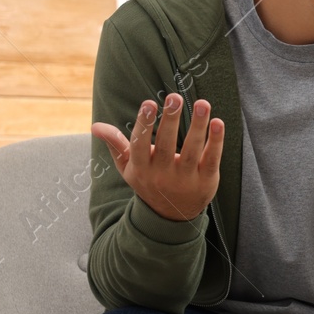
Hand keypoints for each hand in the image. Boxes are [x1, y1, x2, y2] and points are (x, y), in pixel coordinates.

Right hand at [91, 93, 224, 221]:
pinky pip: (211, 159)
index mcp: (141, 168)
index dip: (144, 124)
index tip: (149, 103)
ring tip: (202, 103)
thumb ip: (115, 145)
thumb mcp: (129, 167)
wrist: (171, 216)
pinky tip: (218, 123)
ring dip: (197, 126)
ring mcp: (185, 178)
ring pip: (191, 150)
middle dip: (170, 120)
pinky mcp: (206, 181)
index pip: (139, 145)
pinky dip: (216, 142)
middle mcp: (162, 174)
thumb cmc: (149, 182)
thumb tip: (95, 126)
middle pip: (165, 144)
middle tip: (174, 97)